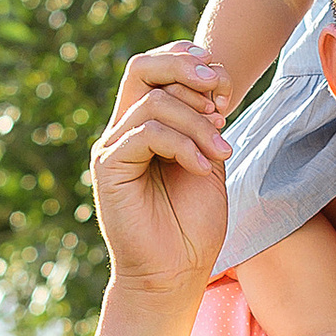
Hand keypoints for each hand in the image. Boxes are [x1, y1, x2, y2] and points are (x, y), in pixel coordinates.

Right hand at [89, 44, 231, 303]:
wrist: (173, 273)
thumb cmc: (192, 225)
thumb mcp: (208, 161)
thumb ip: (206, 123)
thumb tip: (215, 81)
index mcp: (146, 124)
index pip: (156, 66)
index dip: (189, 61)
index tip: (225, 92)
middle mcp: (124, 130)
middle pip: (142, 66)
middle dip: (188, 70)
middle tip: (222, 98)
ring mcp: (113, 146)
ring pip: (154, 101)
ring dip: (198, 122)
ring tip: (222, 151)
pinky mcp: (109, 167)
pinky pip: (147, 132)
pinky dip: (183, 145)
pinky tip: (204, 169)